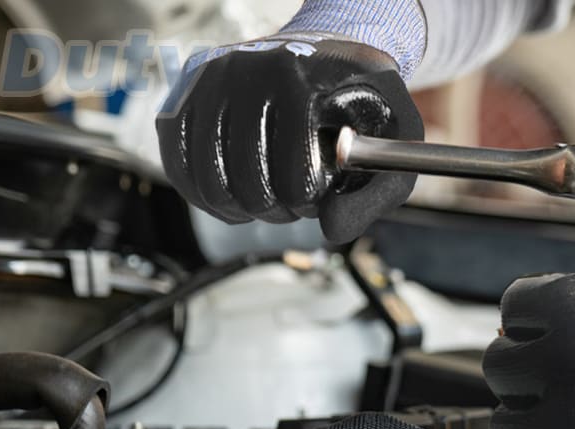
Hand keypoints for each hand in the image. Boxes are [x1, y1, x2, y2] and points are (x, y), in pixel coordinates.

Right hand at [157, 34, 422, 242]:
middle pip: (249, 182)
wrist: (328, 53)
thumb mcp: (396, 140)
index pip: (295, 173)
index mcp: (304, 78)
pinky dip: (207, 197)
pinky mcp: (183, 95)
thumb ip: (376, 193)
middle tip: (295, 202)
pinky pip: (178, 167)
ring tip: (268, 201)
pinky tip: (235, 198)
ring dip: (241, 209)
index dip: (308, 200)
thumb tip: (330, 230)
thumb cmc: (364, 103)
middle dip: (276, 209)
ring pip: (209, 181)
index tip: (318, 193)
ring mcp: (209, 81)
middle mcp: (248, 71)